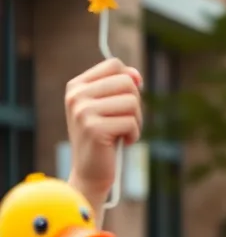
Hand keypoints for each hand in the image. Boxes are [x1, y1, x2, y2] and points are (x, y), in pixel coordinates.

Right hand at [64, 59, 142, 200]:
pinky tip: (123, 142)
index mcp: (77, 86)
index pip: (114, 64)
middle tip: (125, 121)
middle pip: (127, 82)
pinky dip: (134, 135)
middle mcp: (76, 95)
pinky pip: (131, 123)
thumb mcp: (109, 108)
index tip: (128, 98)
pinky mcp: (93, 128)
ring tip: (123, 132)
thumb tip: (137, 76)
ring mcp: (83, 111)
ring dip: (136, 121)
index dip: (130, 79)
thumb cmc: (104, 139)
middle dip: (135, 104)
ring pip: (132, 102)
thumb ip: (120, 88)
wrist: (91, 172)